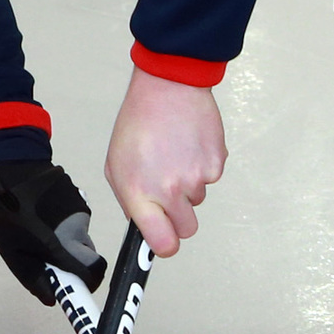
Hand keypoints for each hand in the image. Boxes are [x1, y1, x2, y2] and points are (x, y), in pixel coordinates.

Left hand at [0, 158, 106, 302]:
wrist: (10, 167)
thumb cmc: (7, 211)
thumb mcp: (13, 252)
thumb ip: (33, 278)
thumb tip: (51, 298)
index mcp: (62, 245)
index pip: (94, 273)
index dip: (88, 284)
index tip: (76, 289)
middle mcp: (78, 229)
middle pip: (88, 257)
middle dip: (74, 264)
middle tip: (50, 259)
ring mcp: (81, 212)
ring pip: (83, 238)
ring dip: (68, 242)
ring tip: (40, 230)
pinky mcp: (80, 199)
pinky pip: (78, 222)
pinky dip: (66, 225)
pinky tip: (44, 215)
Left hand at [102, 67, 224, 255]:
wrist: (168, 88)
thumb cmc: (139, 123)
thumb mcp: (117, 165)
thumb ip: (130, 199)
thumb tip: (145, 224)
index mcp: (140, 193)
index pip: (162, 243)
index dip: (165, 245)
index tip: (164, 241)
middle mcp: (170, 189)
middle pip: (186, 229)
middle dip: (179, 217)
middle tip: (169, 192)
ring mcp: (196, 178)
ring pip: (197, 201)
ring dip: (188, 186)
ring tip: (174, 156)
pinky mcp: (216, 164)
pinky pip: (210, 179)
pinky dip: (200, 167)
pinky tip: (187, 146)